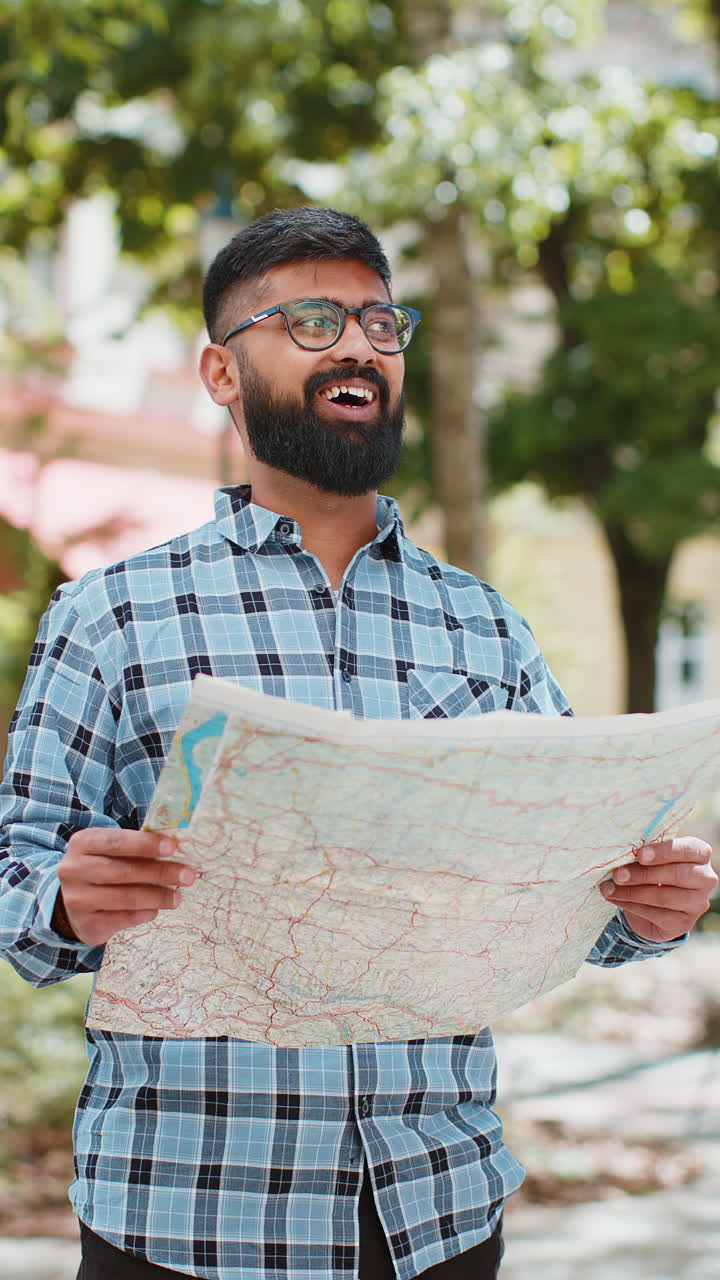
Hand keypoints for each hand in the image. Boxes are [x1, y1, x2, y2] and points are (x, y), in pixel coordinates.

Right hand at [56, 828, 195, 944]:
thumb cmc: (101, 867)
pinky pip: (124, 918)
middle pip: (124, 871)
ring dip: (158, 897)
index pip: (116, 841)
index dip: (146, 844)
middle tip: (188, 875)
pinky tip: (157, 909)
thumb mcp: (109, 851)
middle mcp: (74, 870)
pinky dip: (145, 913)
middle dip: (161, 873)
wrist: (70, 901)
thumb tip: (175, 848)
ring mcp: (77, 899)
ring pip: (126, 897)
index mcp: (82, 843)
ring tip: (178, 896)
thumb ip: (135, 847)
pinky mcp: (86, 923)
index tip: (173, 847)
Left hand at [600, 836, 716, 943]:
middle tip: (618, 874)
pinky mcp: (684, 922)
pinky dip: (631, 906)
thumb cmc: (654, 869)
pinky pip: (656, 914)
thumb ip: (646, 853)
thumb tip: (622, 853)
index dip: (664, 852)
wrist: (657, 905)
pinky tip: (614, 898)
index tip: (640, 855)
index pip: (688, 849)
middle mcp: (705, 878)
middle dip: (644, 874)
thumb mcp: (654, 857)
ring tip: (609, 888)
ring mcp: (697, 903)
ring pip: (665, 897)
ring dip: (632, 892)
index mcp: (700, 853)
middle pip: (678, 875)